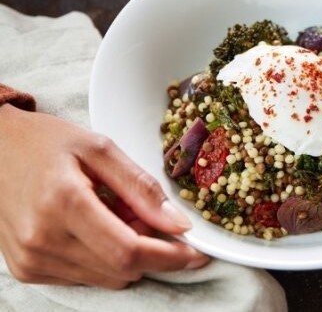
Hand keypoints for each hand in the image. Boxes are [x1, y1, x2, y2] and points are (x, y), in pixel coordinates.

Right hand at [0, 104, 208, 288]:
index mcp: (63, 202)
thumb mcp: (100, 148)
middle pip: (121, 270)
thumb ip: (141, 187)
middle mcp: (43, 239)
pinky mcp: (26, 268)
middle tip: (151, 216)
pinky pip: (84, 277)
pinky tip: (98, 226)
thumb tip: (178, 223)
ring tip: (118, 213)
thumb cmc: (48, 141)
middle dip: (151, 250)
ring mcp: (31, 259)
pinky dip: (104, 257)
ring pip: (106, 278)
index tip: (197, 253)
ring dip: (127, 253)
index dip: (169, 256)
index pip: (129, 251)